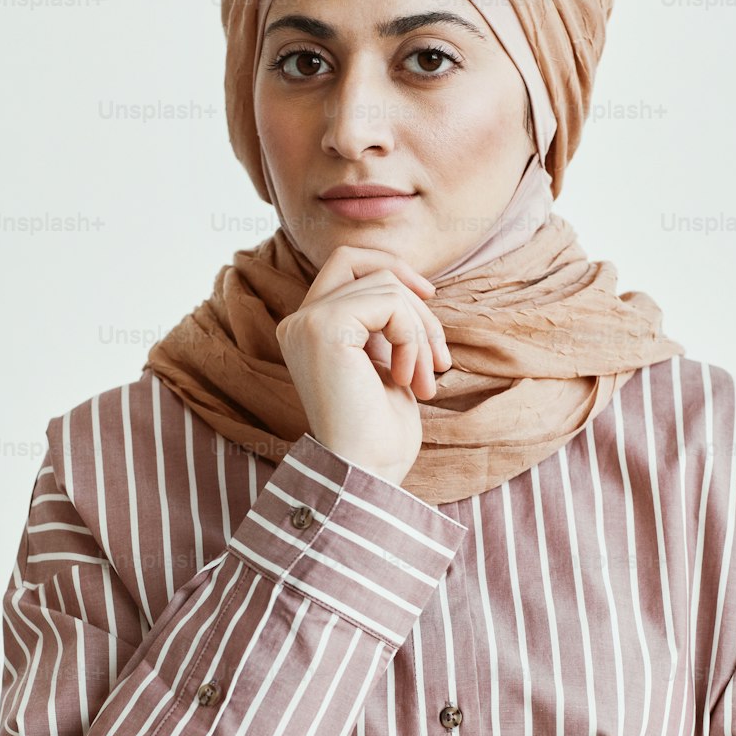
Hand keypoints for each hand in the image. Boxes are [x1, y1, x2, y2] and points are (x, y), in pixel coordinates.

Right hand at [275, 244, 451, 487]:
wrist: (367, 473)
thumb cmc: (379, 433)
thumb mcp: (385, 365)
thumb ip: (384, 325)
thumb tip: (414, 289)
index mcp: (307, 330)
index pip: (346, 264)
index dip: (391, 270)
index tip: (429, 300)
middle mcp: (298, 322)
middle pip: (362, 262)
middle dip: (412, 296)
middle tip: (438, 354)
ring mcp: (306, 322)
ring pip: (386, 286)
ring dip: (421, 333)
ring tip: (424, 380)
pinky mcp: (324, 327)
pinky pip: (390, 302)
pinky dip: (413, 338)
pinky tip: (408, 379)